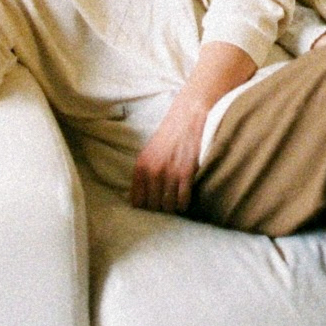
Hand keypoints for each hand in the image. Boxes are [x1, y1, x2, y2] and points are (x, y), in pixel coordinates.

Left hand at [130, 92, 207, 213]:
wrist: (188, 117)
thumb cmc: (168, 136)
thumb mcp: (148, 153)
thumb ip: (143, 175)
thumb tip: (141, 202)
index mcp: (141, 167)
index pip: (137, 202)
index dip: (145, 208)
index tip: (151, 208)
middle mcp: (153, 171)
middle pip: (153, 207)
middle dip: (159, 209)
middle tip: (165, 206)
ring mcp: (170, 173)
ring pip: (168, 206)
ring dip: (172, 208)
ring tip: (175, 204)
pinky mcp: (186, 173)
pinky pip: (183, 201)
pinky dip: (184, 204)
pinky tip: (184, 201)